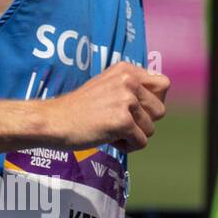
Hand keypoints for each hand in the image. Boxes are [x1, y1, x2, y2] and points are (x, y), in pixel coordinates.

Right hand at [46, 62, 169, 153]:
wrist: (53, 121)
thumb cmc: (79, 109)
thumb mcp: (107, 87)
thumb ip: (131, 89)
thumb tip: (159, 104)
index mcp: (126, 70)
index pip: (163, 84)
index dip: (154, 102)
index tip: (137, 111)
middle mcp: (128, 81)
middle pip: (160, 110)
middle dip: (144, 123)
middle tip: (120, 123)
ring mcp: (126, 100)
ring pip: (151, 129)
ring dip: (133, 136)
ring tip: (110, 131)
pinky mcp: (122, 121)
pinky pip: (141, 142)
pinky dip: (127, 147)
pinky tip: (108, 140)